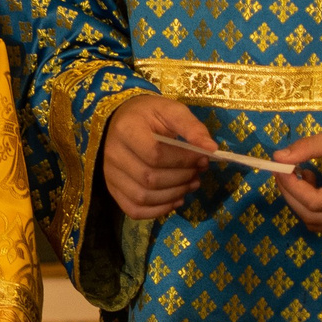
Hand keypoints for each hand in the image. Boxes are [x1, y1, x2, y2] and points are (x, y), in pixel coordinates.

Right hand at [102, 95, 216, 219]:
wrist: (122, 120)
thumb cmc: (149, 114)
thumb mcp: (171, 110)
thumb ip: (192, 128)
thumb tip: (211, 149)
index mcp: (126, 129)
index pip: (155, 154)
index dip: (183, 160)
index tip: (203, 157)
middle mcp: (112, 154)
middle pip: (149, 179)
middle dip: (181, 178)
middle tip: (199, 171)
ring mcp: (110, 174)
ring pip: (142, 197)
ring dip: (173, 196)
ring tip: (191, 184)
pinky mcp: (113, 189)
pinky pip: (133, 210)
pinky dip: (158, 211)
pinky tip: (176, 200)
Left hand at [268, 124, 321, 234]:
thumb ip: (309, 147)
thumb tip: (278, 158)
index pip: (314, 202)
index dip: (291, 187)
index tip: (280, 167)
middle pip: (312, 217)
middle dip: (290, 194)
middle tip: (283, 171)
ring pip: (316, 224)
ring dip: (300, 202)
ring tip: (302, 174)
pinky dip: (312, 208)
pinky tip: (314, 186)